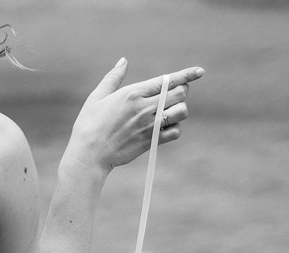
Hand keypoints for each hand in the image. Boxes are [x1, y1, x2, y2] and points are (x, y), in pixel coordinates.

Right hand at [64, 60, 203, 176]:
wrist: (88, 155)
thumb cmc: (88, 125)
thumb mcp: (96, 97)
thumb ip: (113, 78)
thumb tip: (123, 61)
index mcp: (132, 94)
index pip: (167, 80)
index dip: (187, 74)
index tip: (200, 72)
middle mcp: (144, 108)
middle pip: (180, 94)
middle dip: (181, 91)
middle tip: (174, 94)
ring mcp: (149, 125)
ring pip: (181, 112)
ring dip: (179, 110)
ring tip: (169, 111)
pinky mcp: (151, 141)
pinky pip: (175, 132)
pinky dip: (174, 129)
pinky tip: (164, 128)